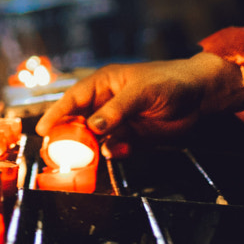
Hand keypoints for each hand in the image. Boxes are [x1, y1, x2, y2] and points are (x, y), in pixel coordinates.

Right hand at [39, 54, 233, 151]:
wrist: (201, 96)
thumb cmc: (170, 82)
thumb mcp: (142, 92)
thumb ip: (117, 109)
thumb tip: (93, 127)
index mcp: (104, 84)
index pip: (73, 98)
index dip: (56, 113)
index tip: (43, 129)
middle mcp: (107, 103)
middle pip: (79, 121)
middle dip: (67, 136)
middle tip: (55, 152)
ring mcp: (119, 121)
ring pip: (94, 138)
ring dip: (87, 149)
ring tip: (80, 161)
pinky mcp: (132, 137)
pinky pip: (114, 148)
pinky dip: (112, 153)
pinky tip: (116, 153)